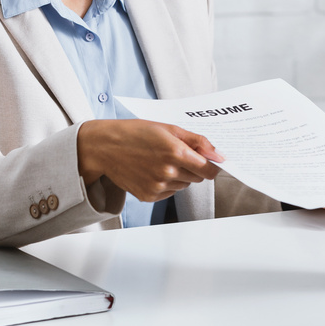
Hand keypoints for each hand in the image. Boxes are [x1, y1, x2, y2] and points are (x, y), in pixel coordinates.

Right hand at [77, 119, 222, 202]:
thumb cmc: (136, 133)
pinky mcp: (149, 196)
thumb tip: (219, 154)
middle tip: (176, 154)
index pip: (209, 170)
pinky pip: (169, 192)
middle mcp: (168, 172)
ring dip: (180, 175)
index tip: (209, 161)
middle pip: (197, 178)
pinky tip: (152, 170)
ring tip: (160, 160)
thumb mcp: (169, 128)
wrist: (105, 147)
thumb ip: (197, 141)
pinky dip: (166, 183)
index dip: (212, 166)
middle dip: (193, 167)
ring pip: (184, 185)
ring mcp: (158, 187)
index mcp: (176, 153)